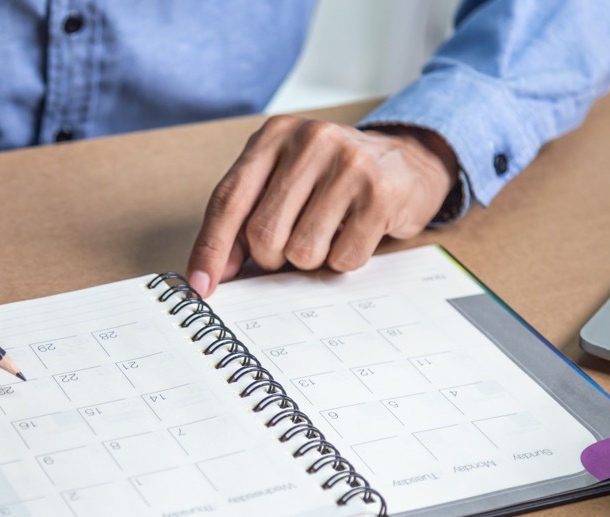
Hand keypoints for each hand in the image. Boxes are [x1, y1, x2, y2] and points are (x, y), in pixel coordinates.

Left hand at [186, 117, 457, 295]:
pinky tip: (356, 233)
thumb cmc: (333, 181)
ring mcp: (348, 163)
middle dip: (273, 258)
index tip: (201, 287)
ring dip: (311, 260)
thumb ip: (245, 219)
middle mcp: (310, 140)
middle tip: (294, 244)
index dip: (210, 249)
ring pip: (301, 251)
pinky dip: (344, 260)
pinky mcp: (380, 193)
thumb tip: (212, 274)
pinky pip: (342, 257)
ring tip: (329, 232)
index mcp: (274, 136)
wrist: (409, 162)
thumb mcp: (284, 183)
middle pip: (263, 233)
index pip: (228, 200)